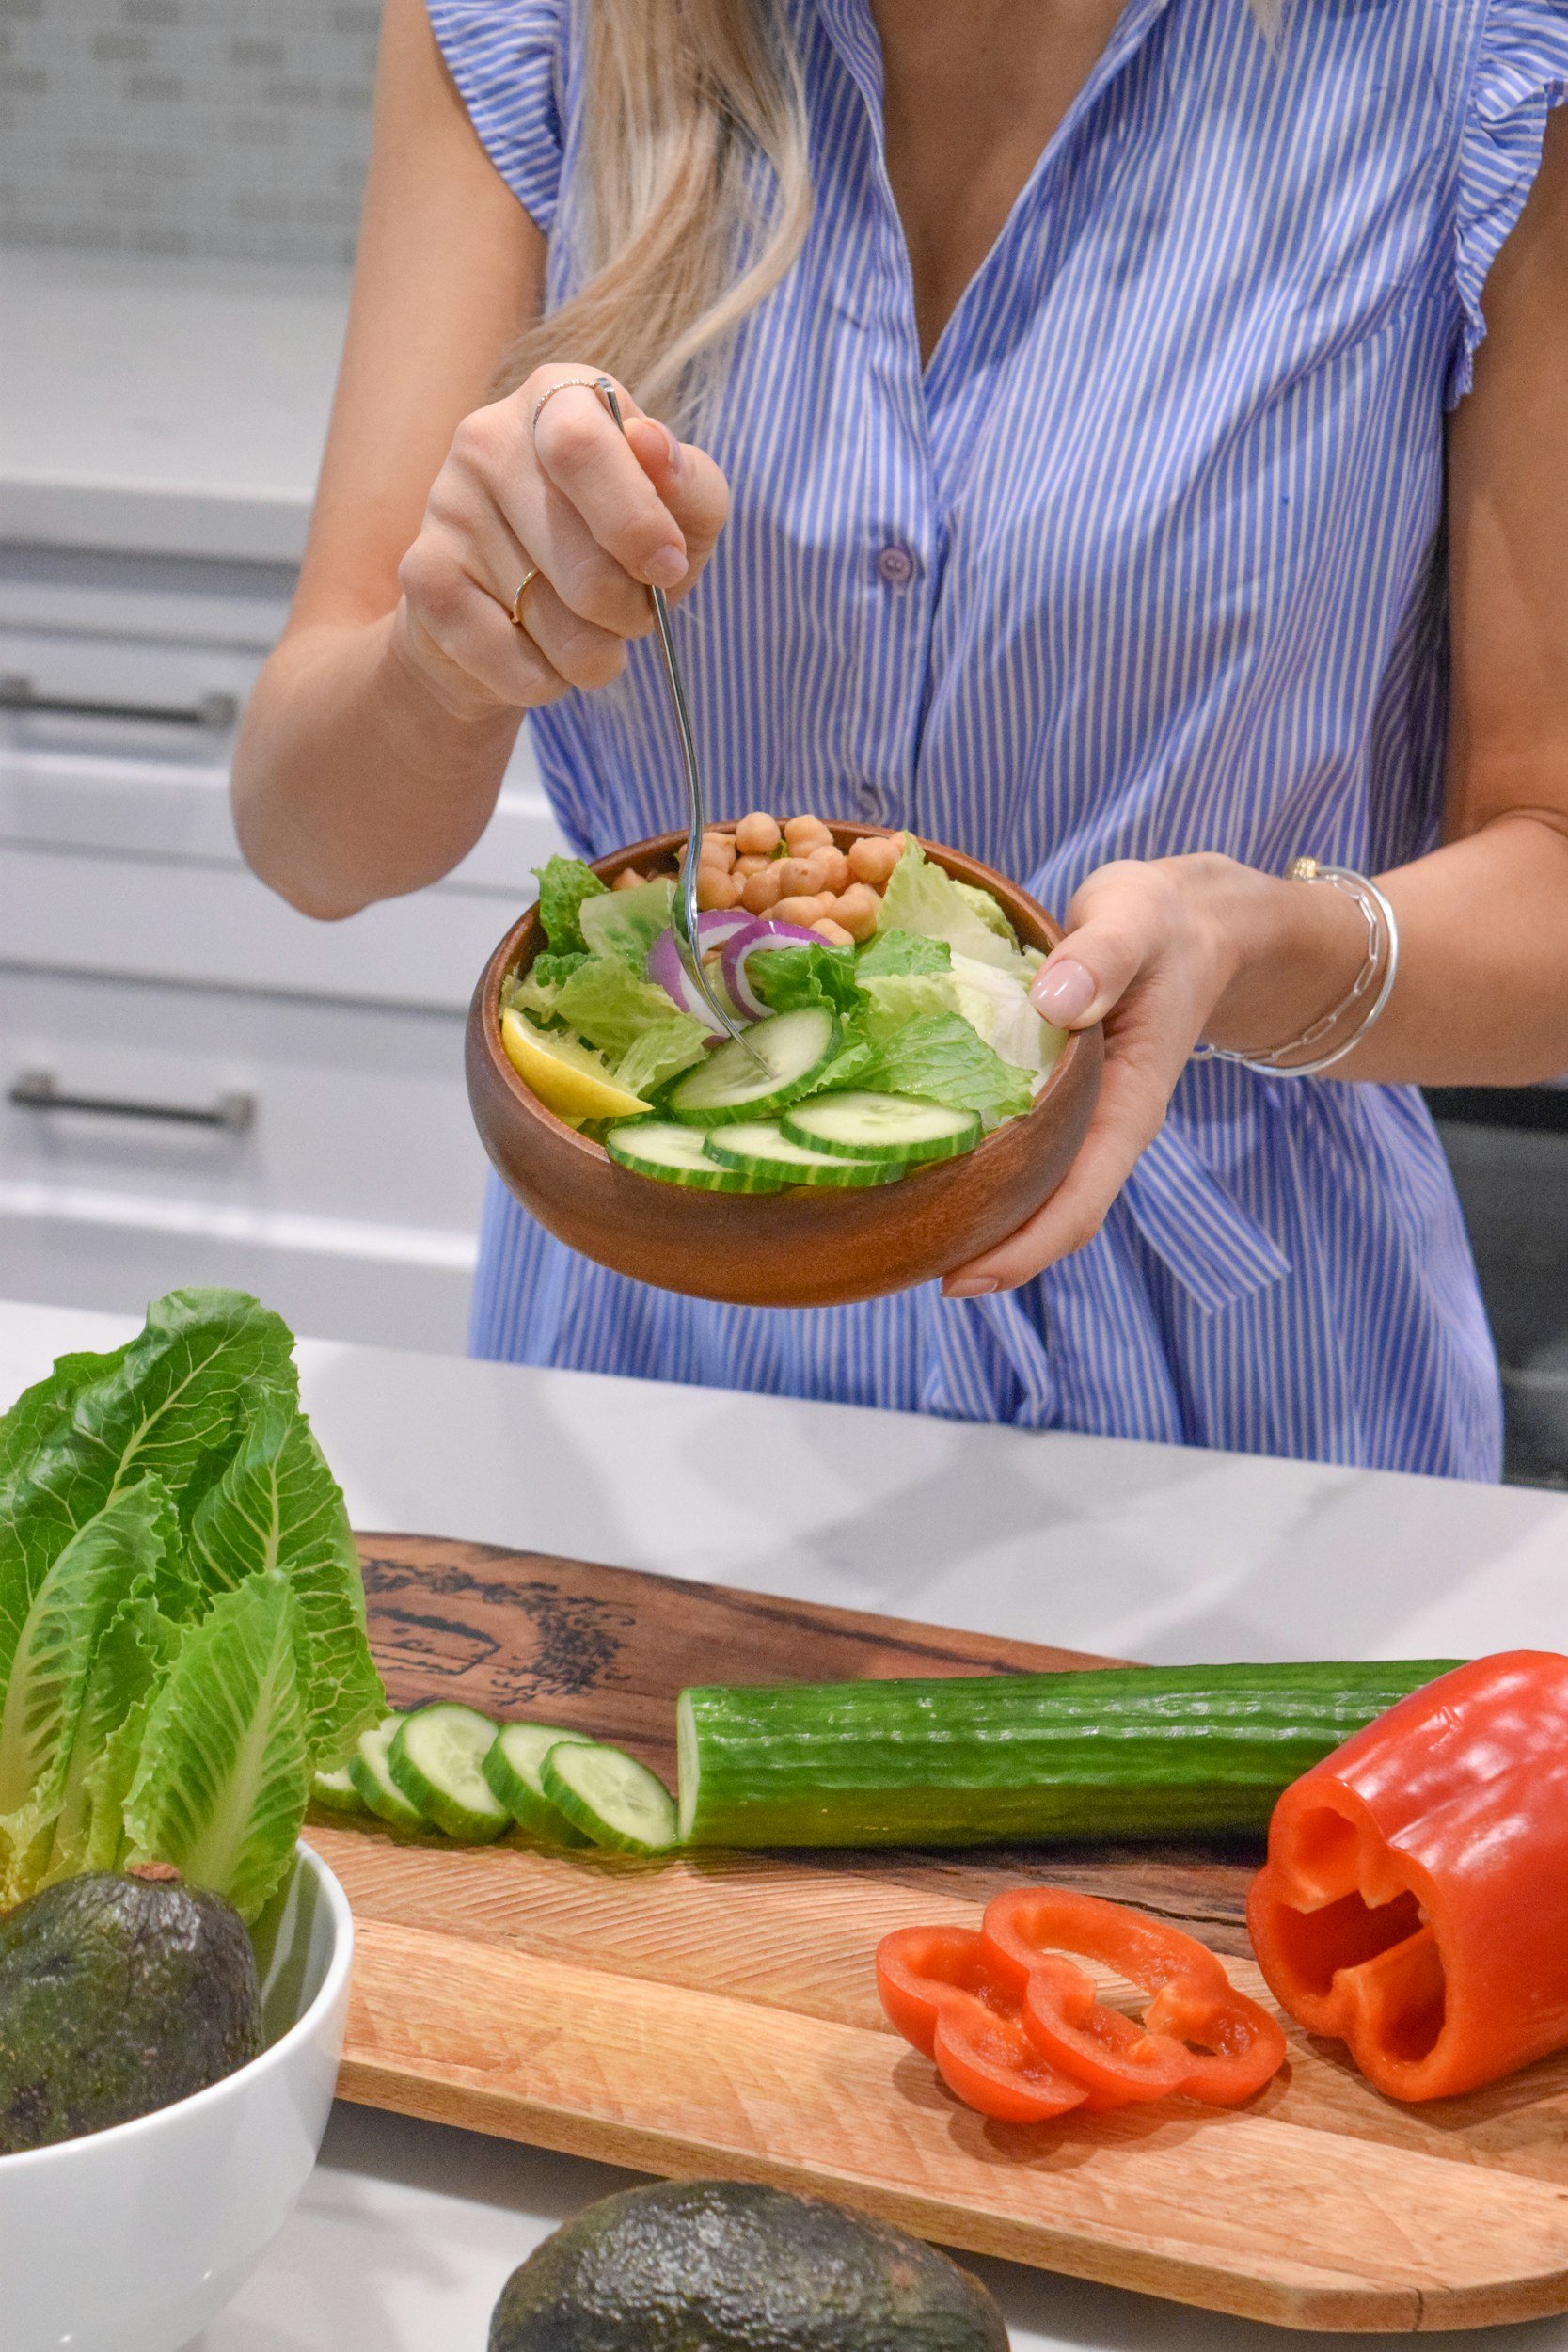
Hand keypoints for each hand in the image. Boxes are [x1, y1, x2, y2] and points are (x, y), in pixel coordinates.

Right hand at [391, 366, 729, 721]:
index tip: (668, 569)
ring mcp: (446, 505)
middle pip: (584, 560)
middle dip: (631, 613)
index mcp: (559, 399)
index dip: (637, 524)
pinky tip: (540, 657)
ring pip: (553, 622)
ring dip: (594, 654)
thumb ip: (691, 486)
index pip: (584, 447)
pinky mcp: (423, 578)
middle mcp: (488, 438)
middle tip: (634, 616)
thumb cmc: (609, 552)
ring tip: (588, 636)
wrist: (505, 618)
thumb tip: (654, 448)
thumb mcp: (678, 517)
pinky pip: (514, 662)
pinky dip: (548, 681)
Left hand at [940, 854, 1362, 1296]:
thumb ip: (1102, 956)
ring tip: (900, 1237)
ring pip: (1031, 1191)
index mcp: (1130, 1104)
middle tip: (900, 1267)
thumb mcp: (1135, 919)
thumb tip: (1055, 1003)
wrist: (1192, 921)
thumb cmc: (1163, 921)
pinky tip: (919, 1163)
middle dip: (985, 1253)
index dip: (1023, 1250)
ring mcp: (1080, 1116)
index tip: (961, 1281)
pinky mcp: (1056, 1096)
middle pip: (1048, 1217)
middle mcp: (1103, 1126)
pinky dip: (976, 1169)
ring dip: (976, 1219)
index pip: (1080, 1201)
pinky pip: (1017, 1149)